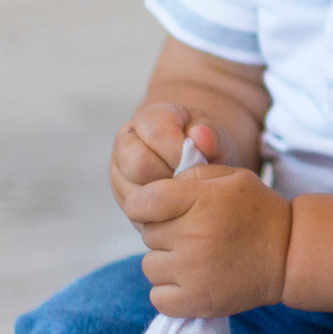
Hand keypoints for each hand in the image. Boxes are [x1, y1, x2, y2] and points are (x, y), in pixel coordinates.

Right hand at [110, 105, 233, 212]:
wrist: (194, 161)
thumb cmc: (203, 145)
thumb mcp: (213, 134)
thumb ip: (210, 133)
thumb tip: (200, 137)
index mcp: (147, 120)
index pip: (156, 134)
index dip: (180, 152)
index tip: (199, 162)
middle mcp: (126, 144)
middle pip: (139, 165)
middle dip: (171, 177)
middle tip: (191, 180)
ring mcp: (119, 173)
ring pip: (134, 192)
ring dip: (165, 198)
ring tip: (185, 192)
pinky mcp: (123, 198)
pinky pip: (137, 212)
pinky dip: (161, 213)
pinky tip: (177, 206)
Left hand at [123, 164, 290, 316]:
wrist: (290, 254)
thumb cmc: (258, 211)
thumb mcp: (232, 177)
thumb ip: (191, 174)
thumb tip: (158, 188)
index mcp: (200, 201)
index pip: (140, 203)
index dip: (146, 204)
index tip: (161, 209)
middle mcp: (192, 236)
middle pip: (147, 234)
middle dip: (165, 231)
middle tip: (196, 233)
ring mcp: (192, 272)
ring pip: (150, 266)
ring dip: (167, 262)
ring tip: (196, 258)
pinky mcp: (196, 301)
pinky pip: (158, 297)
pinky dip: (170, 291)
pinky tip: (192, 280)